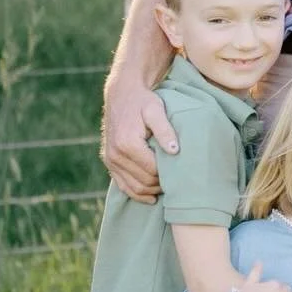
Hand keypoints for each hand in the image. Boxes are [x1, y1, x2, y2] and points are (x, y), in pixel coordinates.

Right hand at [102, 76, 177, 201]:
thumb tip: (175, 150)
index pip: (153, 171)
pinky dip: (137, 194)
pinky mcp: (109, 162)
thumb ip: (165, 130)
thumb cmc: (143, 101)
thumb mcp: (156, 109)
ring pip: (134, 188)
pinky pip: (122, 185)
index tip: (182, 172)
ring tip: (168, 188)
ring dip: (151, 191)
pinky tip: (151, 198)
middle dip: (161, 184)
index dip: (169, 174)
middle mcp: (116, 155)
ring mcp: (110, 160)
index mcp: (128, 144)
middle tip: (179, 182)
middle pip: (144, 182)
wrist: (122, 94)